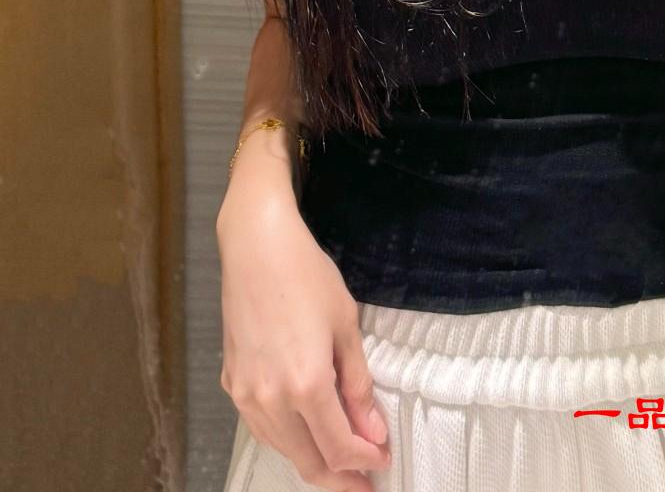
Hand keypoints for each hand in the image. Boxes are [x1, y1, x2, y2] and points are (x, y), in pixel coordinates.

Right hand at [217, 194, 389, 490]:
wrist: (256, 247)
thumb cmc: (307, 277)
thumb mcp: (346, 326)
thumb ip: (358, 385)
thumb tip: (373, 431)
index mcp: (306, 386)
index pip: (340, 447)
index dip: (364, 462)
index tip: (383, 462)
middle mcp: (271, 400)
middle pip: (308, 461)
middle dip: (340, 479)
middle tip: (364, 485)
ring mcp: (246, 395)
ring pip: (282, 449)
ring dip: (312, 461)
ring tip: (340, 464)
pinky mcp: (232, 383)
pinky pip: (263, 428)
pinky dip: (287, 439)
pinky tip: (304, 433)